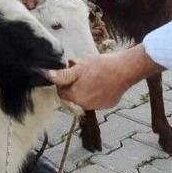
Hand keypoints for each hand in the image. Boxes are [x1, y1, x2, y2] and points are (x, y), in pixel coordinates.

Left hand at [47, 45, 162, 109]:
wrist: (125, 69)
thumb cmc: (101, 66)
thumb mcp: (79, 68)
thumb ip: (62, 75)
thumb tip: (46, 75)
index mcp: (75, 96)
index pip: (61, 91)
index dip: (64, 80)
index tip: (72, 71)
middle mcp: (85, 105)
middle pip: (73, 95)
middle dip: (76, 84)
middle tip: (84, 71)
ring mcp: (98, 106)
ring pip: (85, 97)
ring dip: (86, 88)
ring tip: (95, 75)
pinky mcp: (108, 104)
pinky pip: (98, 99)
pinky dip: (98, 91)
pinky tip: (104, 81)